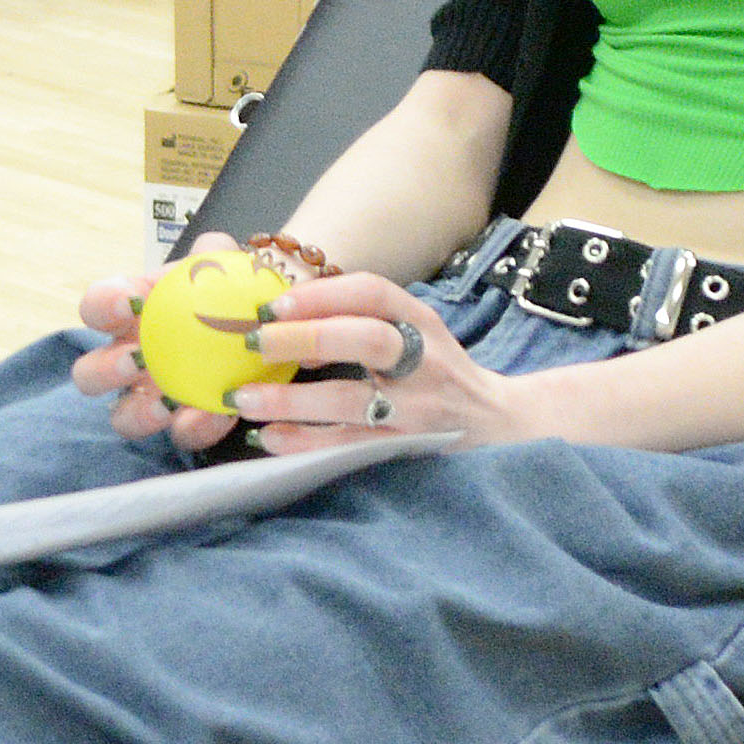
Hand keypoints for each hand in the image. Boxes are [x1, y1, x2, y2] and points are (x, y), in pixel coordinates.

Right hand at [70, 231, 259, 453]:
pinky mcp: (187, 426)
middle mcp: (128, 361)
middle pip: (88, 375)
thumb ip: (216, 253)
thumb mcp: (225, 266)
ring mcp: (151, 399)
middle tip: (135, 361)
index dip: (102, 305)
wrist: (264, 327)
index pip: (95, 308)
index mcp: (128, 316)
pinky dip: (201, 426)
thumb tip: (211, 247)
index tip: (129, 302)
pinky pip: (184, 436)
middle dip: (104, 370)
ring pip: (123, 418)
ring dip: (139, 413)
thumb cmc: (228, 291)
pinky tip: (223, 413)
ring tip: (166, 404)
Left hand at [223, 270, 539, 452]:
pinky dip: (307, 442)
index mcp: (420, 322)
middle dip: (308, 337)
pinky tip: (271, 438)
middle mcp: (424, 361)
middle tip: (256, 343)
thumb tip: (279, 321)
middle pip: (369, 341)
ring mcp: (418, 409)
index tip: (275, 304)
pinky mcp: (406, 449)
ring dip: (295, 400)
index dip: (323, 295)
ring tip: (246, 399)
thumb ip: (357, 321)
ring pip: (354, 401)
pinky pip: (351, 447)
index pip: (374, 294)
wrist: (497, 423)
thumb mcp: (411, 332)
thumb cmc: (434, 371)